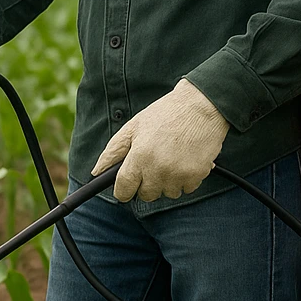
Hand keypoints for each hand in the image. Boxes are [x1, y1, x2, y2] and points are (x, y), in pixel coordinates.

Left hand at [92, 79, 230, 202]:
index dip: (124, 190)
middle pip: (146, 196)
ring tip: (172, 159)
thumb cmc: (166, 114)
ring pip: (167, 194)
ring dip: (168, 182)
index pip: (123, 191)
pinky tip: (186, 160)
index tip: (128, 185)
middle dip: (147, 184)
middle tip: (154, 164)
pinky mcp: (196, 175)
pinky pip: (186, 189)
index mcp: (139, 157)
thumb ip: (112, 152)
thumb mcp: (133, 127)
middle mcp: (157, 169)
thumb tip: (96, 172)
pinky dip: (185, 179)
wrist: (204, 104)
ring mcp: (178, 174)